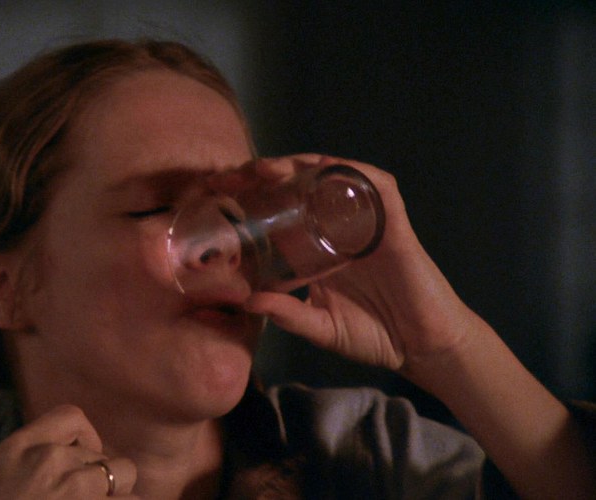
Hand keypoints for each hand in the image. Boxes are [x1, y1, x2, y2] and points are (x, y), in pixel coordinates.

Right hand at [0, 405, 137, 498]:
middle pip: (101, 454)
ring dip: (117, 498)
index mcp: (19, 448)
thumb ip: (40, 458)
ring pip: (125, 475)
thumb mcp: (6, 478)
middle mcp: (48, 459)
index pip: (71, 417)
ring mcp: (75, 487)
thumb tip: (89, 455)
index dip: (87, 439)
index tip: (83, 463)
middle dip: (99, 481)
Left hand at [242, 155, 481, 384]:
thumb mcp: (320, 327)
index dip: (248, 194)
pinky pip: (377, 188)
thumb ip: (288, 314)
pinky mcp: (393, 225)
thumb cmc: (373, 336)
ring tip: (268, 170)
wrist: (422, 348)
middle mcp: (337, 225)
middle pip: (299, 183)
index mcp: (315, 245)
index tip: (215, 192)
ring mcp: (366, 222)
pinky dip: (354, 173)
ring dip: (300, 166)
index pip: (278, 206)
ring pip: (332, 177)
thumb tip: (247, 302)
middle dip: (265, 173)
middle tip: (234, 177)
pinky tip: (328, 170)